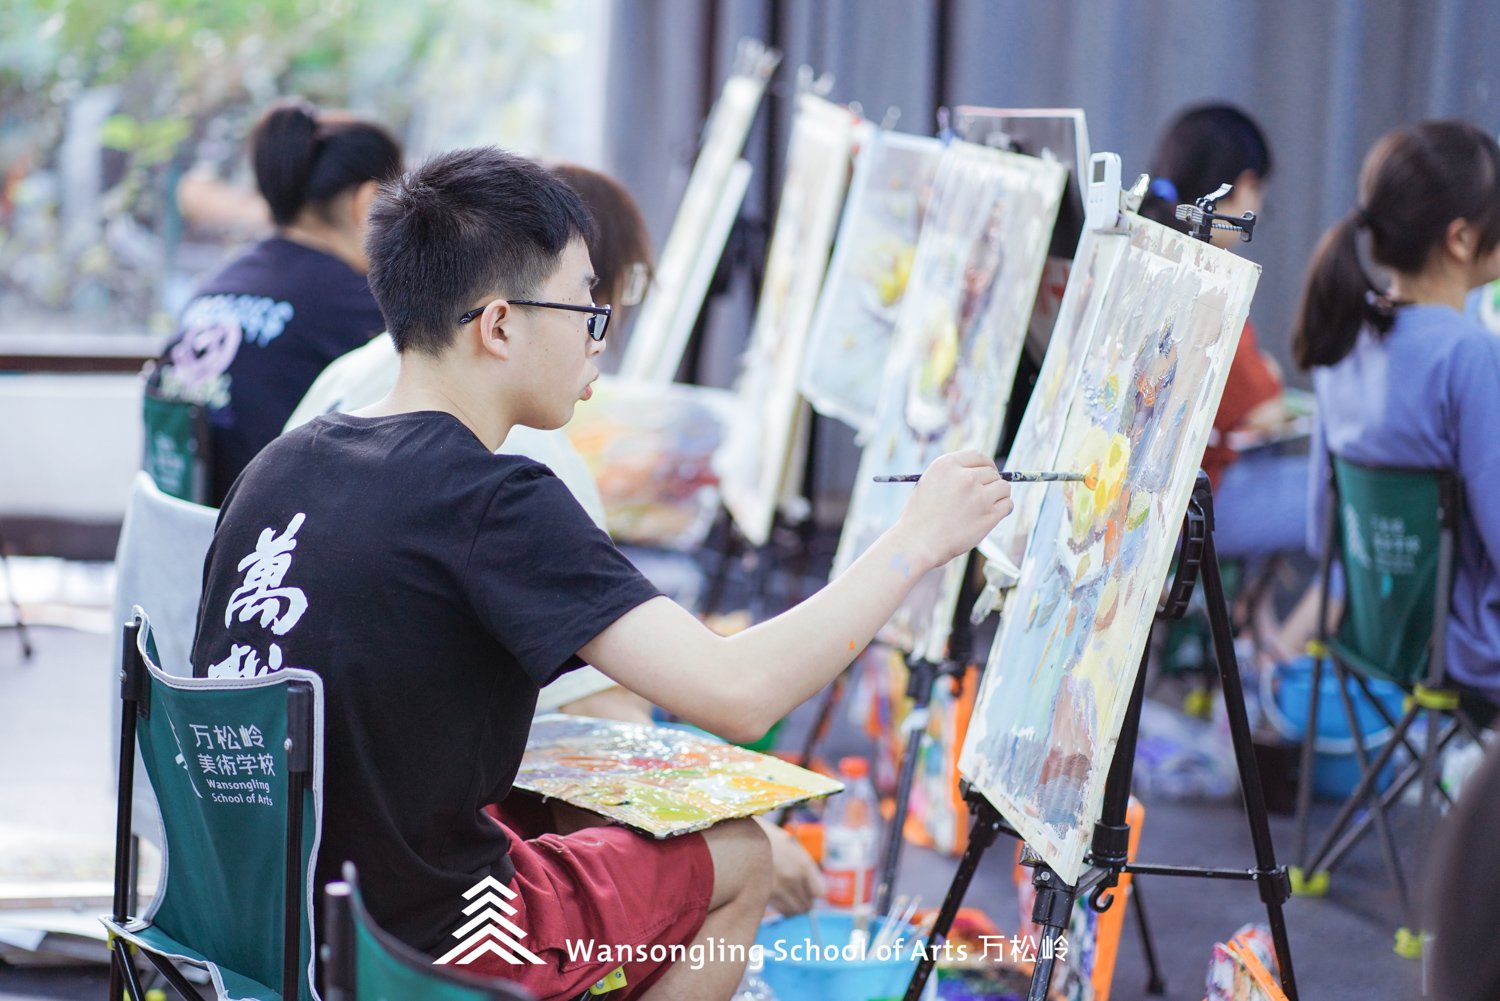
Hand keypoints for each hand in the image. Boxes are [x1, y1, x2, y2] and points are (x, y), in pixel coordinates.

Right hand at [758, 818, 824, 914]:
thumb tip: (811, 886)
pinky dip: (781, 907)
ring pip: (794, 911)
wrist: (737, 836)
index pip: (820, 892)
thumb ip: (802, 864)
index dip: (814, 891)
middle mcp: (793, 878)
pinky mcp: (763, 895)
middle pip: (807, 904)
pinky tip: (775, 897)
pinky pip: (780, 910)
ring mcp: (777, 888)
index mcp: (803, 862)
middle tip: (796, 894)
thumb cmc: (763, 837)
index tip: (808, 888)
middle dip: (804, 901)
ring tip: (786, 897)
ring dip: (792, 907)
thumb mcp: (788, 844)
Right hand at [895, 450, 1012, 569]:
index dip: (985, 465)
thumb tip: (977, 472)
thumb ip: (951, 474)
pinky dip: (1004, 509)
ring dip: (999, 495)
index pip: (978, 456)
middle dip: (990, 483)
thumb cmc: (920, 517)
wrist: (918, 542)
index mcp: (947, 465)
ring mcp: (979, 496)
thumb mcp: (928, 483)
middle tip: (983, 497)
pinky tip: (993, 515)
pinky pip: (1007, 505)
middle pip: (992, 472)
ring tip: (988, 507)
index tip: (986, 474)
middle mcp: (965, 477)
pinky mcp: (989, 515)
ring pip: (1004, 487)